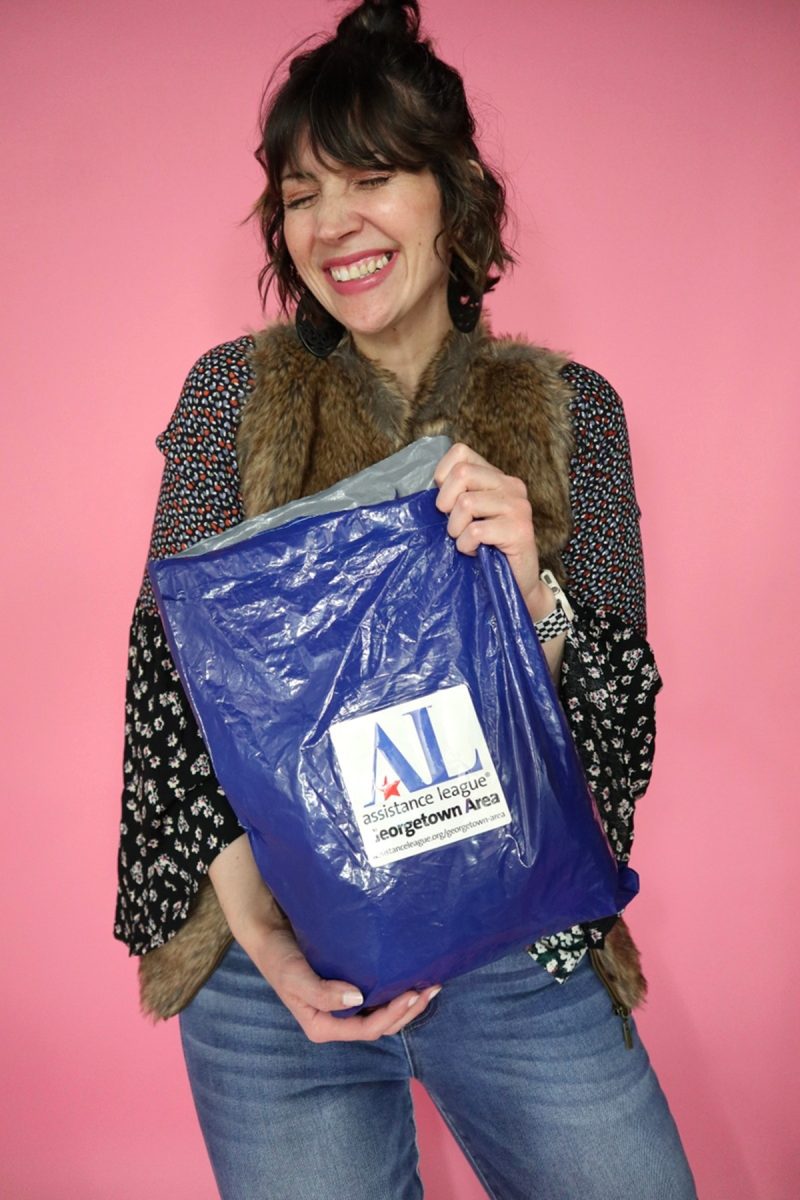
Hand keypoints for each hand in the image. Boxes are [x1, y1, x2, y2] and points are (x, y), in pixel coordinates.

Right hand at [251, 921, 440, 1043]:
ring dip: (408, 1003)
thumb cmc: (280, 958)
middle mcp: (338, 1020)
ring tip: (430, 985)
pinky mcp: (350, 987)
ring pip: (384, 1013)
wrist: (271, 935)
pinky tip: (412, 977)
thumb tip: (356, 1000)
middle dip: (408, 1011)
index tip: (412, 994)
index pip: (368, 1029)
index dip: (393, 1015)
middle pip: (382, 1025)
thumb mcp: (295, 977)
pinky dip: (398, 990)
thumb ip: (322, 993)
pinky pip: (379, 996)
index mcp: (325, 1026)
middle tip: (430, 988)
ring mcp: (345, 1005)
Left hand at [434, 442, 550, 617]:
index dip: (443, 478)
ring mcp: (518, 506)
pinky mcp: (519, 529)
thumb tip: (428, 490)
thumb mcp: (468, 516)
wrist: (517, 585)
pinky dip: (466, 545)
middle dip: (446, 504)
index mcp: (497, 477)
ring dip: (456, 530)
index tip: (446, 504)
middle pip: (462, 473)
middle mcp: (511, 485)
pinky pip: (475, 531)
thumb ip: (456, 496)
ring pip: (466, 503)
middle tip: (453, 526)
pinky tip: (475, 552)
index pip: (461, 452)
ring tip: (466, 541)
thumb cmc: (487, 550)